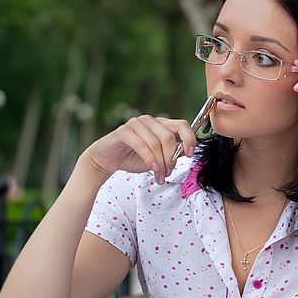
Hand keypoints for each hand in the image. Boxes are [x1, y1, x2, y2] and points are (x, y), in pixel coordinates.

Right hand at [84, 115, 198, 184]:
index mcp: (160, 124)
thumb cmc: (132, 158)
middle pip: (168, 137)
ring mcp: (136, 124)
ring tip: (159, 176)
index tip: (190, 154)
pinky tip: (151, 168)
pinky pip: (141, 145)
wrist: (107, 160)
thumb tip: (186, 151)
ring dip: (159, 163)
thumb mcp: (157, 158)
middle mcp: (149, 121)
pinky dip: (149, 158)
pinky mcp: (124, 131)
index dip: (189, 139)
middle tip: (167, 173)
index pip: (182, 125)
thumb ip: (171, 153)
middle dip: (170, 158)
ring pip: (155, 143)